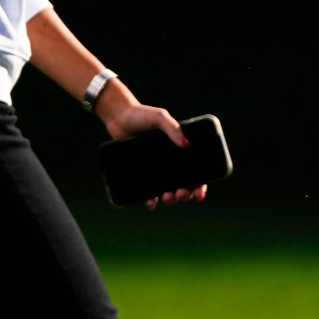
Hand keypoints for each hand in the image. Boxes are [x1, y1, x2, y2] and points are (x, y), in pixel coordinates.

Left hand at [99, 83, 211, 210]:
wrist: (117, 117)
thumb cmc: (141, 114)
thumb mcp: (160, 118)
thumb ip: (172, 128)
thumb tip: (187, 145)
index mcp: (179, 150)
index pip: (196, 171)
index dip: (200, 184)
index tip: (200, 194)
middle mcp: (170, 161)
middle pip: (184, 184)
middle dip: (185, 194)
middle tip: (181, 194)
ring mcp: (155, 168)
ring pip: (168, 189)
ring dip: (171, 198)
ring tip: (167, 198)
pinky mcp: (141, 172)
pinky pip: (148, 190)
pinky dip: (151, 200)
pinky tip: (152, 204)